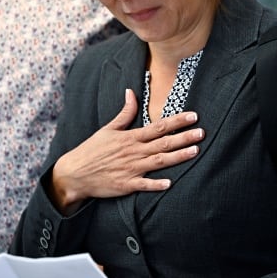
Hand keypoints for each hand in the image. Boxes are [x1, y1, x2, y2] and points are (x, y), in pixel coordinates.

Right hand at [51, 89, 204, 212]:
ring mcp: (131, 168)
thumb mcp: (108, 129)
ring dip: (177, 157)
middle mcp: (134, 151)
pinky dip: (156, 184)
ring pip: (159, 162)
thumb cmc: (92, 150)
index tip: (193, 116)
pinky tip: (169, 183)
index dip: (177, 121)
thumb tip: (131, 92)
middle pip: (163, 143)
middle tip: (202, 133)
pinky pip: (143, 184)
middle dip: (184, 137)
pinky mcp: (126, 184)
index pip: (158, 126)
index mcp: (130, 137)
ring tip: (195, 151)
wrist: (74, 173)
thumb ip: (124, 113)